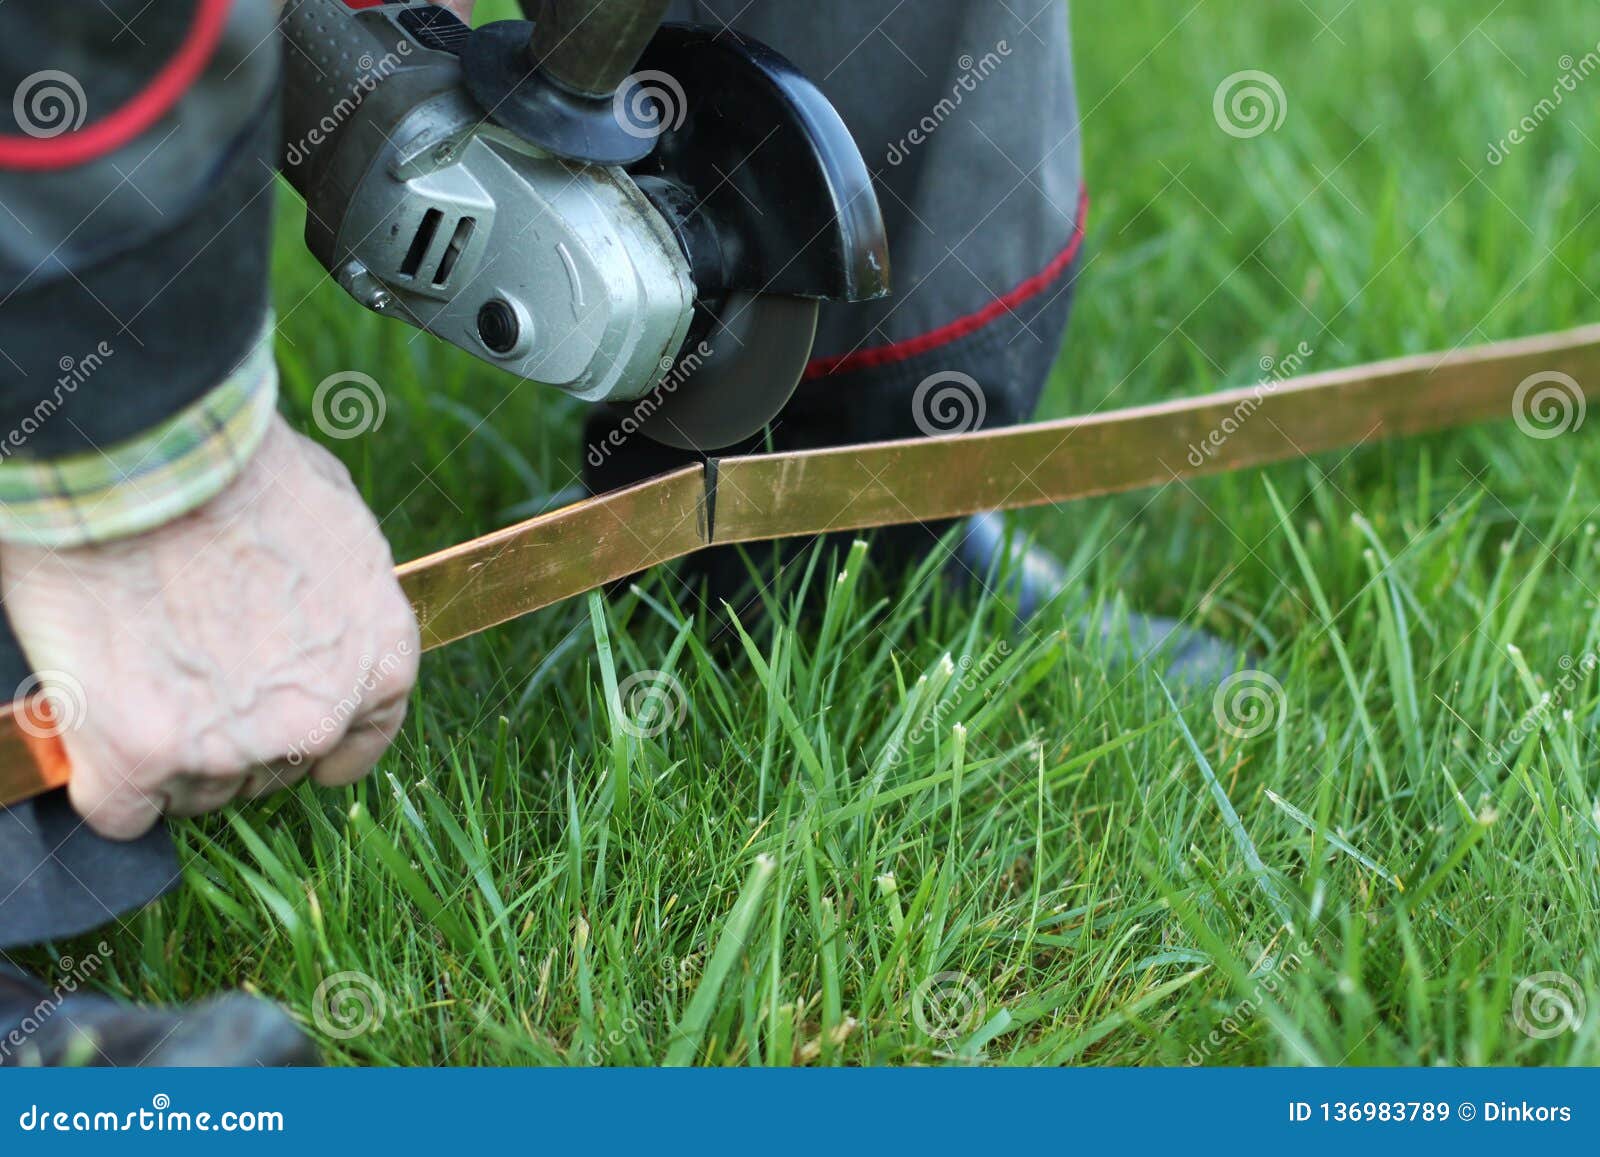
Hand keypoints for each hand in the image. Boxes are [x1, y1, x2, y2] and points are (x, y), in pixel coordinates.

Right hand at [0, 414, 419, 838]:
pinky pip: (121, 810)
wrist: (150, 461)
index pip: (358, 742)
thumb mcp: (338, 524)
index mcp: (378, 663)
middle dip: (232, 734)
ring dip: (166, 753)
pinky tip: (91, 729)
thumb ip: (339, 597)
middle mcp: (317, 719)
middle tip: (184, 675)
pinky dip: (100, 777)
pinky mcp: (141, 761)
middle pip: (270, 768)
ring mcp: (231, 748)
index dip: (317, 742)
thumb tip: (315, 616)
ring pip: (195, 790)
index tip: (286, 738)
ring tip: (135, 674)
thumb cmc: (240, 469)